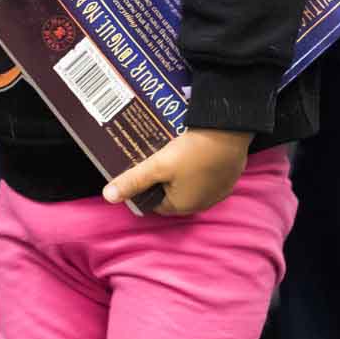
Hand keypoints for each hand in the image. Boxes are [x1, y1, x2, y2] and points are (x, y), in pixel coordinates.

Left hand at [104, 128, 253, 216]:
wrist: (230, 131)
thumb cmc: (194, 151)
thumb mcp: (158, 165)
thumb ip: (133, 181)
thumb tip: (108, 197)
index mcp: (183, 207)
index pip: (155, 202)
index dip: (145, 186)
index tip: (141, 169)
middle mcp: (202, 204)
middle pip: (173, 194)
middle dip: (162, 179)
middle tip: (155, 158)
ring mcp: (218, 191)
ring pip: (190, 184)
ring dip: (181, 173)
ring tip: (171, 152)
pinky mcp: (228, 177)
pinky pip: (206, 176)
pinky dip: (198, 167)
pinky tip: (192, 151)